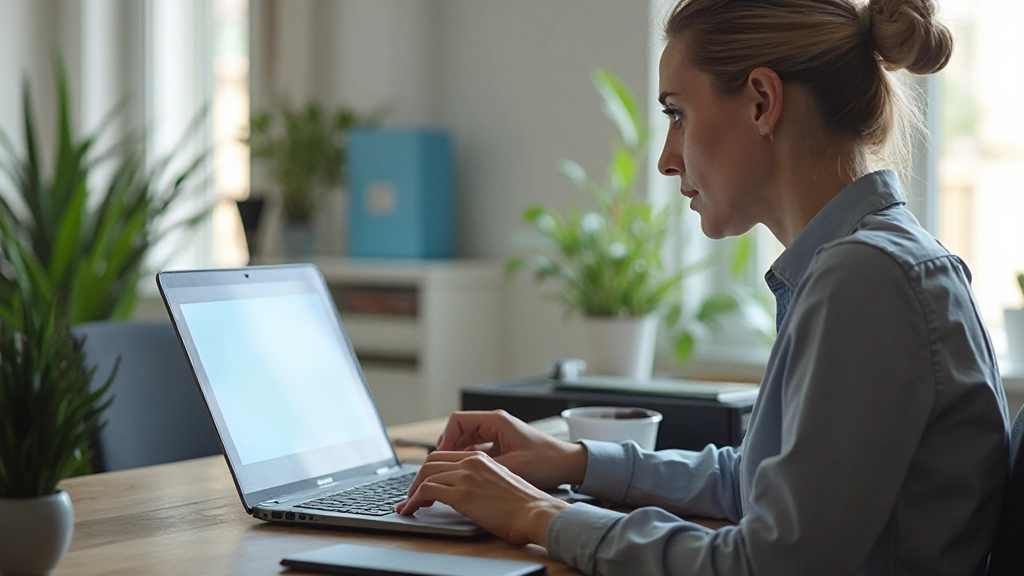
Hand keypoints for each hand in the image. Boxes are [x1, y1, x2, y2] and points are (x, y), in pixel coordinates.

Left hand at [395, 451, 568, 545]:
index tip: (424, 484)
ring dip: (412, 491)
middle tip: (412, 495)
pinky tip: (411, 510)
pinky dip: (413, 500)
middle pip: (431, 462)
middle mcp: (471, 462)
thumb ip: (482, 482)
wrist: (537, 512)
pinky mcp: (461, 493)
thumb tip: (469, 495)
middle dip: (417, 479)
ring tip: (409, 505)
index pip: (445, 456)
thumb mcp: (502, 484)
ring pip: (425, 475)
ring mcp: (465, 476)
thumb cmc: (526, 505)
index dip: (430, 470)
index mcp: (482, 458)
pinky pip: (425, 491)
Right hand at [434, 410, 588, 488]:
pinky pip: (477, 448)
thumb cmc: (546, 462)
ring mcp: (498, 433)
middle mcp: (495, 423)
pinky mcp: (502, 444)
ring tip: (450, 473)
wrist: (569, 464)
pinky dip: (468, 458)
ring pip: (466, 440)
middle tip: (441, 468)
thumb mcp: (512, 466)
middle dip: (447, 448)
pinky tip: (465, 474)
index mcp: (496, 421)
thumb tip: (458, 474)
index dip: (445, 439)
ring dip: (457, 454)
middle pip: (459, 430)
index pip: (457, 421)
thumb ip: (484, 467)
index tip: (440, 458)